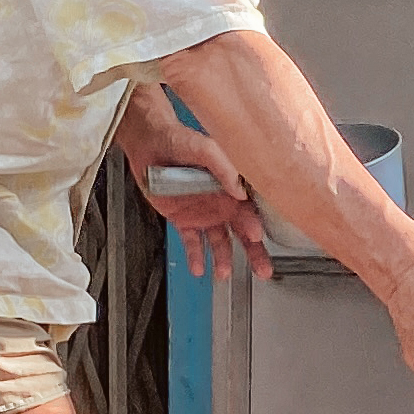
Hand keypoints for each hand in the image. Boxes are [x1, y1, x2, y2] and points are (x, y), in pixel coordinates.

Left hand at [121, 96, 272, 280]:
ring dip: (224, 259)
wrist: (150, 142)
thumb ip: (224, 167)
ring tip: (224, 274)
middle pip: (243, 233)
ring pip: (220, 242)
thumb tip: (239, 190)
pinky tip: (198, 269)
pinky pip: (192, 242)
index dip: (255, 225)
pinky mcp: (183, 220)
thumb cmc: (180, 139)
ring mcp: (204, 214)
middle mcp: (222, 204)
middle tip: (263, 271)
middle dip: (254, 252)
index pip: (250, 211)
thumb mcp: (205, 148)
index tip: (257, 235)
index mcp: (232, 188)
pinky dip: (196, 256)